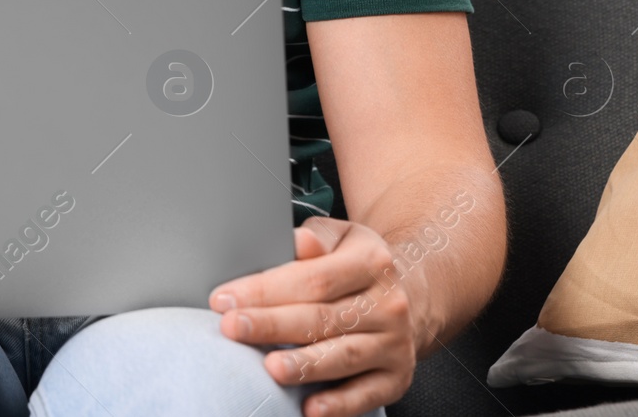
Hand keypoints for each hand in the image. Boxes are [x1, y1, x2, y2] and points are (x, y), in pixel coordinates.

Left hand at [209, 218, 417, 416]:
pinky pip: (367, 394)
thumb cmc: (356, 265)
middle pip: (322, 318)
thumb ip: (314, 238)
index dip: (266, 290)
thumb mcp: (341, 237)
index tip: (225, 299)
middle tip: (232, 328)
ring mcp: (395, 344)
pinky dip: (340, 404)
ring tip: (272, 368)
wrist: (411, 294)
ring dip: (305, 365)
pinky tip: (311, 408)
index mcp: (372, 262)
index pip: (313, 279)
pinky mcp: (396, 377)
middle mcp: (388, 304)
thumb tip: (299, 243)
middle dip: (272, 325)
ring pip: (344, 356)